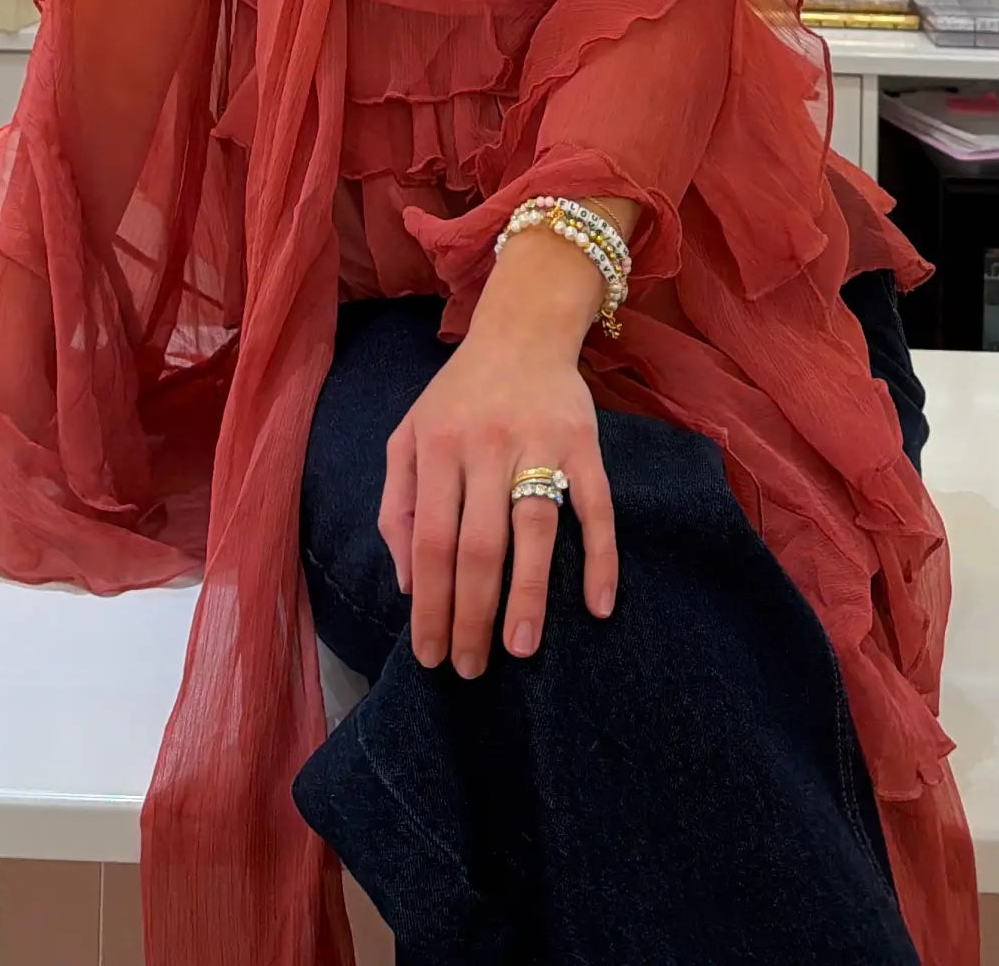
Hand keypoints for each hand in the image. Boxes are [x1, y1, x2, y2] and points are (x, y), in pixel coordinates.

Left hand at [379, 228, 620, 678]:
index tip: (431, 656)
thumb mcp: (408, 436)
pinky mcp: (585, 442)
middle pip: (478, 545)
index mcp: (436, 448)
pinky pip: (596, 506)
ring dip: (528, 596)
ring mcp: (539, 443)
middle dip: (472, 616)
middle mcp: (484, 446)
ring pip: (534, 529)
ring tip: (520, 651)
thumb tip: (407, 585)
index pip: (429, 542)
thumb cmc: (458, 395)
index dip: (429, 606)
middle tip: (472, 669)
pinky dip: (600, 556)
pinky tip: (598, 605)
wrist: (522, 329)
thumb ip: (398, 504)